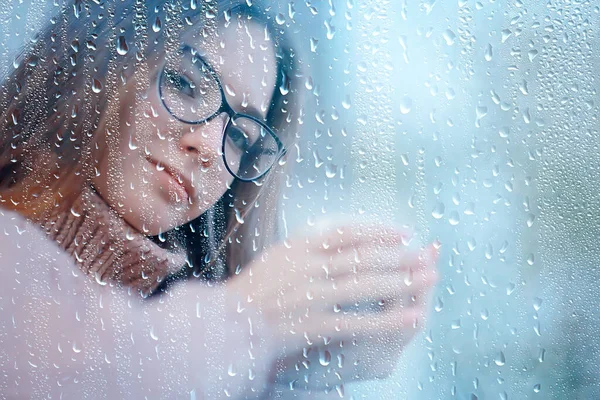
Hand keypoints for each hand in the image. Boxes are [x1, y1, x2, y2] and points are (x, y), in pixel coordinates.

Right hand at [225, 220, 438, 389]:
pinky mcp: (316, 325)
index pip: (348, 233)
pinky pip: (360, 322)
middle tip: (427, 255)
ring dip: (402, 282)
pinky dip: (389, 320)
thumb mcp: (276, 258)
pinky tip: (411, 316)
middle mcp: (309, 267)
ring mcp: (313, 296)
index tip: (403, 233)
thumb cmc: (251, 292)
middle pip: (364, 257)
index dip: (380, 231)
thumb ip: (306, 247)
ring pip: (367, 286)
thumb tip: (337, 236)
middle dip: (400, 256)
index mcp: (299, 248)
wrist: (227, 325)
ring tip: (428, 277)